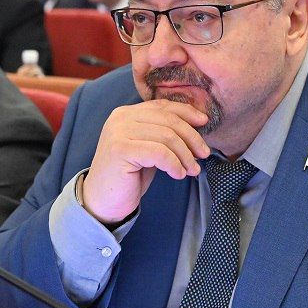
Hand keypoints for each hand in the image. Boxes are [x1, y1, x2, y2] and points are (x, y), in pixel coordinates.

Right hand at [81, 100, 209, 223]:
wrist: (103, 201)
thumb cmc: (128, 176)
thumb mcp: (148, 148)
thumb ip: (162, 133)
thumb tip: (196, 124)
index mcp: (126, 113)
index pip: (162, 106)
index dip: (187, 112)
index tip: (204, 123)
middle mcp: (120, 118)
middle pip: (168, 120)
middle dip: (192, 137)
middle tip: (204, 154)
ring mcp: (118, 132)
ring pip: (167, 137)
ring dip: (185, 155)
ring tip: (192, 169)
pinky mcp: (121, 149)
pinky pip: (160, 153)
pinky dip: (175, 164)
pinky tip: (178, 174)